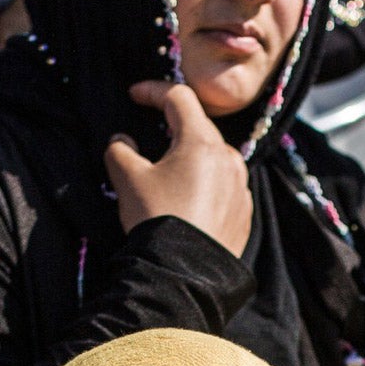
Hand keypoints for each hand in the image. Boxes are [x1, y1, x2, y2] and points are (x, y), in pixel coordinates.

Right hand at [106, 80, 253, 256]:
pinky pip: (224, 187)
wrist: (184, 275)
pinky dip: (205, 184)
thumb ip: (120, 150)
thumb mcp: (127, 180)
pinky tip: (187, 201)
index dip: (154, 90)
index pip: (179, 98)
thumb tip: (123, 142)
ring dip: (190, 157)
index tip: (134, 95)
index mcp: (201, 143)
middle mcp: (229, 159)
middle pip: (199, 128)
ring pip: (214, 158)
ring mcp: (241, 187)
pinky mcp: (244, 213)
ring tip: (168, 174)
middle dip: (172, 126)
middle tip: (149, 133)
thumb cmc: (156, 220)